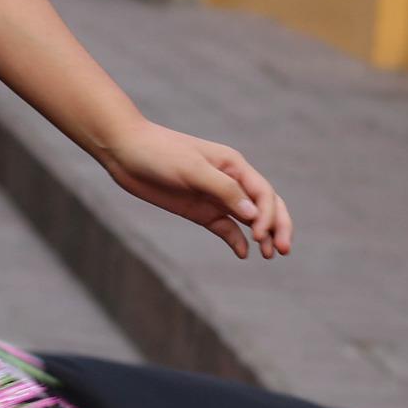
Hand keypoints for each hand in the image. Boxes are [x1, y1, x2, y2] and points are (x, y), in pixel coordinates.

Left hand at [96, 120, 292, 259]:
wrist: (124, 152)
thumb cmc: (159, 153)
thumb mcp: (191, 168)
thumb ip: (223, 190)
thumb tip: (253, 214)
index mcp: (233, 165)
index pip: (264, 193)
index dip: (269, 215)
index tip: (259, 234)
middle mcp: (229, 181)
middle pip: (265, 206)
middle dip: (277, 227)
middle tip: (283, 251)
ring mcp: (214, 197)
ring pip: (248, 219)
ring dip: (261, 236)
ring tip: (269, 255)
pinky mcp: (199, 210)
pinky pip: (225, 227)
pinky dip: (236, 240)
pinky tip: (243, 253)